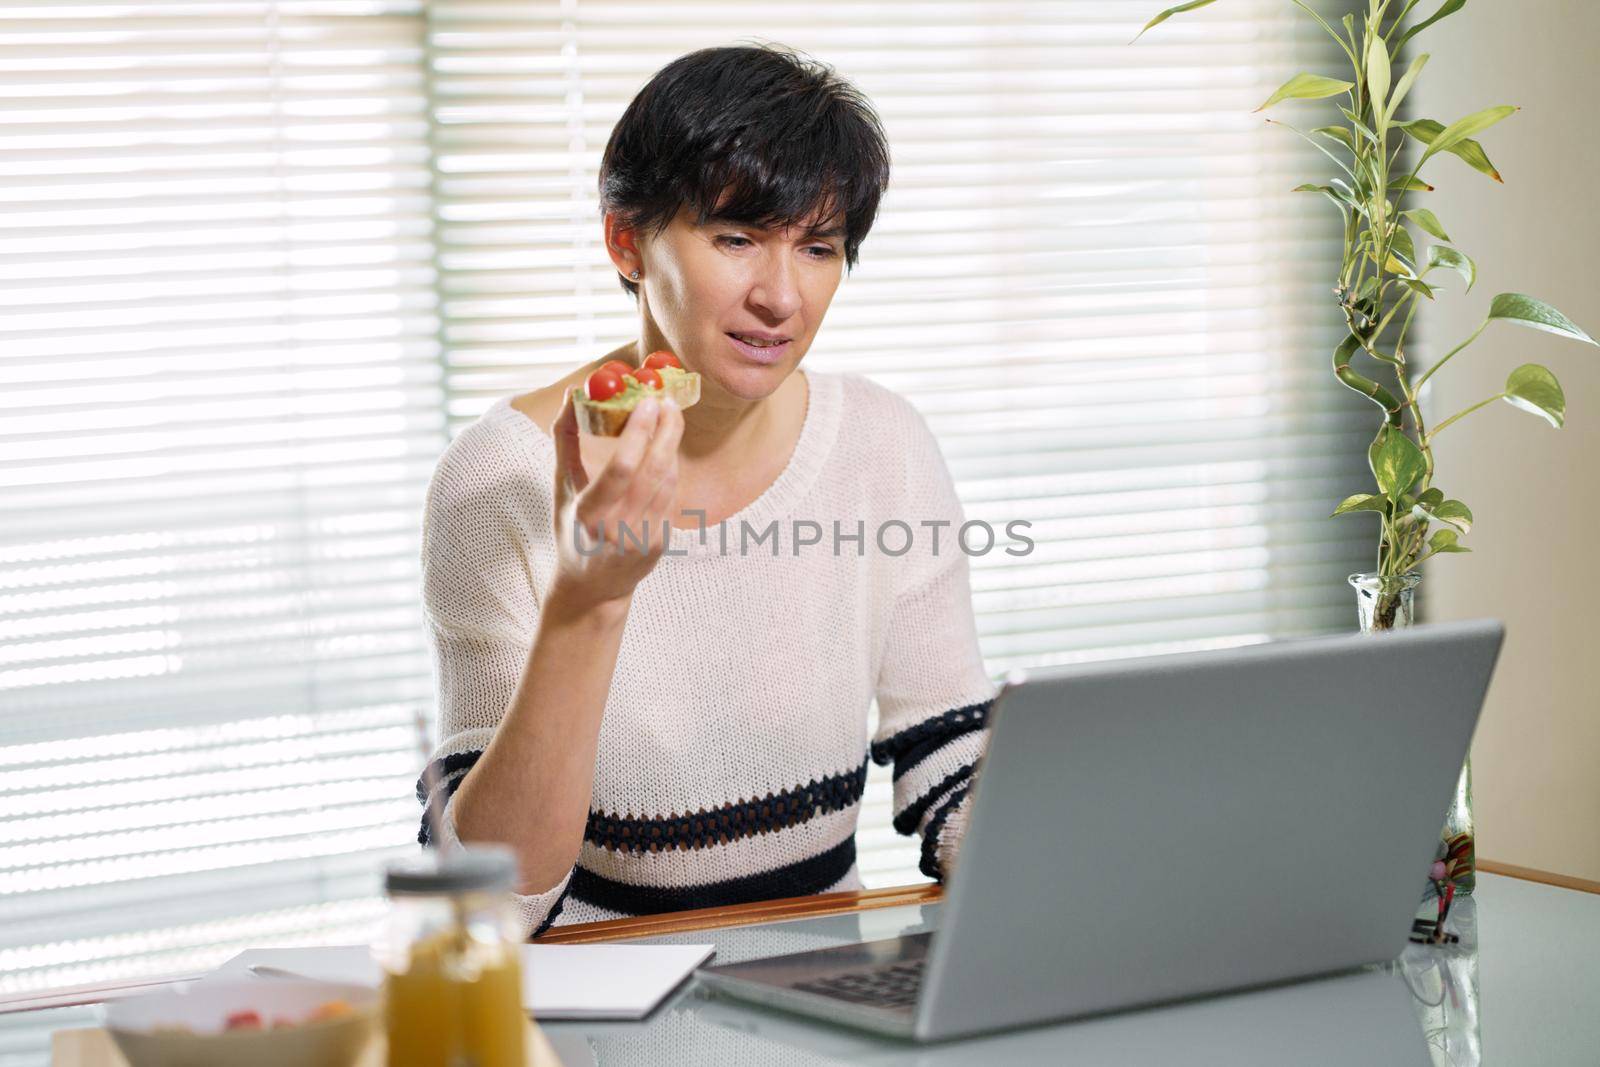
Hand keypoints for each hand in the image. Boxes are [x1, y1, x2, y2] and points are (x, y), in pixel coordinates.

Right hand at [549, 390, 683, 611]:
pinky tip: (665, 451)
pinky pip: (671, 495)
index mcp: (588, 514)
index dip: (638, 433)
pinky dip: (670, 468)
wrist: (593, 587)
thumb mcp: (562, 488)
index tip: (647, 402)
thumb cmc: (572, 529)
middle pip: (653, 470)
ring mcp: (643, 538)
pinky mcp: (661, 543)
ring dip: (671, 445)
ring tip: (668, 418)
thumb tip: (571, 395)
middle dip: (666, 430)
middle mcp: (617, 528)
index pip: (621, 469)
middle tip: (667, 401)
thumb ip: (565, 441)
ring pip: (667, 480)